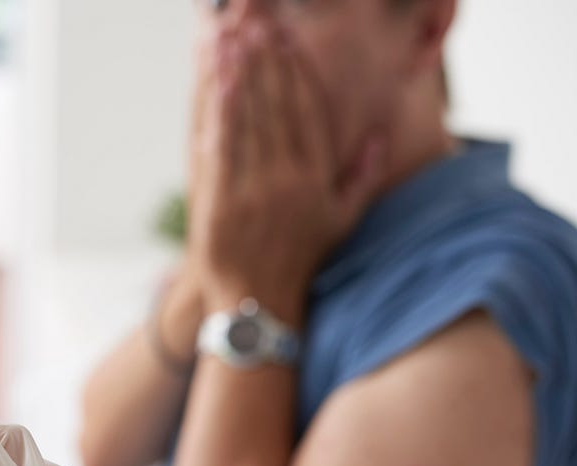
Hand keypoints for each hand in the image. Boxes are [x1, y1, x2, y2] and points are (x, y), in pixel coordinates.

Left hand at [189, 24, 386, 322]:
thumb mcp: (342, 221)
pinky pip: (221, 146)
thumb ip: (362, 177)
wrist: (258, 307)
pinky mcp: (219, 202)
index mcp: (316, 179)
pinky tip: (218, 80)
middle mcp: (287, 180)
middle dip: (266, 60)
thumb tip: (377, 136)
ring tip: (234, 35)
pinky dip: (220, 110)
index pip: (308, 112)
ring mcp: (252, 190)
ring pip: (249, 119)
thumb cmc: (301, 261)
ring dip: (241, 73)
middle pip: (277, 106)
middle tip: (256, 20)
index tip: (287, 39)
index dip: (296, 71)